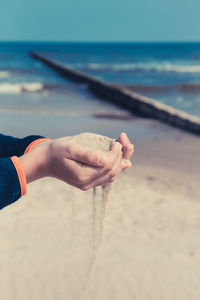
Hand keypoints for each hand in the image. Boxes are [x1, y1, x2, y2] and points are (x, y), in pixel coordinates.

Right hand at [19, 133, 133, 189]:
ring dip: (121, 162)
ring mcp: (88, 184)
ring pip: (111, 175)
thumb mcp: (71, 148)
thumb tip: (106, 158)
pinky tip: (121, 158)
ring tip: (128, 147)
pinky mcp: (88, 181)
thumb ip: (88, 154)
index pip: (107, 166)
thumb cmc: (56, 151)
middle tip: (125, 141)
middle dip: (121, 156)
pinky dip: (115, 166)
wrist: (45, 161)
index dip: (115, 153)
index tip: (117, 141)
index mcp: (82, 176)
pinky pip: (106, 176)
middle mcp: (87, 183)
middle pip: (112, 171)